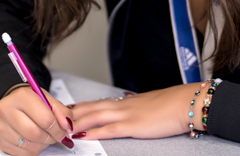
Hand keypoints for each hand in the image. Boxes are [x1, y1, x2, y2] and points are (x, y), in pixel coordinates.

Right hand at [0, 86, 74, 154]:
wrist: (14, 103)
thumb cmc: (32, 101)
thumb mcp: (48, 99)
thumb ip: (61, 110)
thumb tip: (67, 125)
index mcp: (21, 96)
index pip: (45, 119)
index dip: (58, 128)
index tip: (64, 129)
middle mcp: (6, 110)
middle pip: (36, 134)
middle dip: (51, 137)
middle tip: (57, 135)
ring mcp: (1, 127)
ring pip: (30, 146)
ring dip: (43, 144)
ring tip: (46, 135)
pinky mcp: (0, 141)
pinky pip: (22, 153)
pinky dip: (34, 150)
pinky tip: (35, 140)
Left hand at [69, 83, 201, 139]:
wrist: (186, 103)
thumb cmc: (171, 105)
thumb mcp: (149, 106)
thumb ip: (136, 109)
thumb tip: (130, 111)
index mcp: (125, 102)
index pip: (96, 103)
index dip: (79, 108)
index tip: (64, 111)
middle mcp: (122, 106)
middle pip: (89, 107)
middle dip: (71, 113)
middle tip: (52, 117)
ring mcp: (126, 115)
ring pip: (94, 117)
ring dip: (75, 122)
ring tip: (59, 127)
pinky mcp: (133, 126)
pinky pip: (108, 129)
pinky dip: (92, 132)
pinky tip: (81, 136)